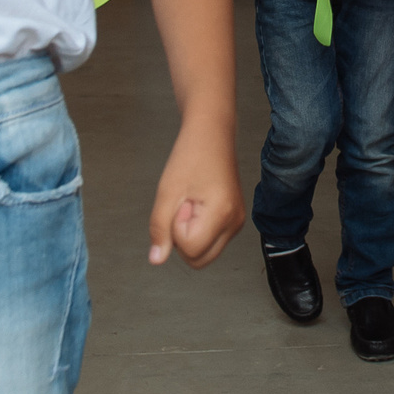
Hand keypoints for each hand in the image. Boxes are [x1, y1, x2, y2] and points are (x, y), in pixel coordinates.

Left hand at [147, 123, 244, 268]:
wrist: (211, 133)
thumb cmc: (191, 155)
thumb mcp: (167, 192)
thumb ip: (160, 228)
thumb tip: (157, 259)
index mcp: (223, 214)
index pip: (190, 249)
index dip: (176, 228)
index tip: (182, 201)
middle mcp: (235, 223)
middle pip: (199, 259)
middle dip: (183, 238)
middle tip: (184, 205)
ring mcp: (236, 222)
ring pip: (204, 252)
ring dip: (190, 234)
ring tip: (191, 203)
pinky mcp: (233, 219)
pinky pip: (209, 240)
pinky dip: (198, 229)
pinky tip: (198, 205)